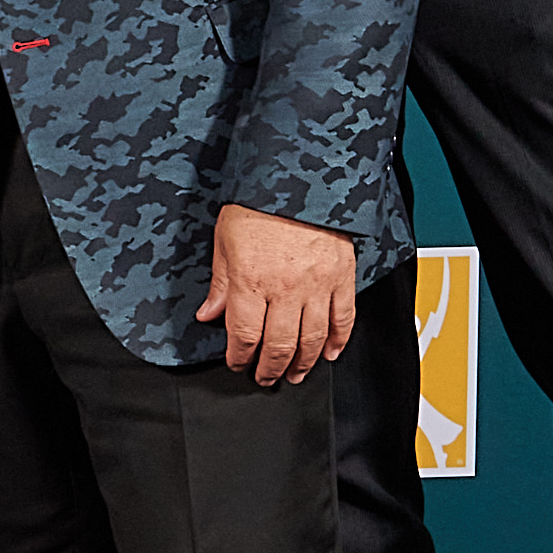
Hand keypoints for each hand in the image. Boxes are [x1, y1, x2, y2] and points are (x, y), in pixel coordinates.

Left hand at [196, 203, 357, 385]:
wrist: (299, 175)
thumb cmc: (259, 202)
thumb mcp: (225, 239)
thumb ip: (220, 283)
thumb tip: (209, 314)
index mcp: (251, 280)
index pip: (244, 335)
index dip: (239, 356)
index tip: (237, 363)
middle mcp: (285, 288)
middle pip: (279, 345)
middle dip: (270, 368)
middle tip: (265, 378)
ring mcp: (317, 285)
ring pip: (312, 339)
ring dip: (303, 364)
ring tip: (295, 374)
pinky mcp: (342, 277)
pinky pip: (343, 318)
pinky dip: (338, 341)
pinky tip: (329, 353)